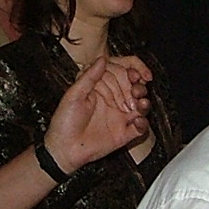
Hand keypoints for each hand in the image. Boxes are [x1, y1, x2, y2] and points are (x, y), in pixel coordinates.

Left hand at [42, 56, 151, 171]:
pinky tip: (137, 122)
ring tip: (140, 104)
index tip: (139, 73)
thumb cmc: (64, 123)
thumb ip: (89, 76)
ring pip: (141, 105)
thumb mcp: (73, 95)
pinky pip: (141, 127)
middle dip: (140, 84)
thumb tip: (102, 59)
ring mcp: (119, 116)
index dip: (135, 68)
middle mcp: (112, 100)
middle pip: (135, 85)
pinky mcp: (124, 133)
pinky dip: (143, 124)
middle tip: (137, 88)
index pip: (122, 70)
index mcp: (101, 87)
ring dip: (145, 102)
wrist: (64, 150)